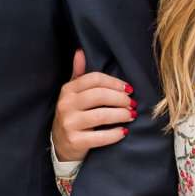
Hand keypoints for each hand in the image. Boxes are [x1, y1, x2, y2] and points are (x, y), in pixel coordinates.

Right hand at [53, 49, 135, 163]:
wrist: (61, 144)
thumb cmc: (73, 114)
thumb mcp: (73, 94)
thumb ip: (79, 74)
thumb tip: (80, 52)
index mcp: (67, 90)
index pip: (94, 79)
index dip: (114, 82)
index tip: (129, 89)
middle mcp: (66, 105)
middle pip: (99, 95)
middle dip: (120, 99)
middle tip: (132, 103)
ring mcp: (69, 123)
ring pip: (101, 115)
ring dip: (121, 115)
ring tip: (131, 115)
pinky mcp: (75, 141)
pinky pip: (100, 136)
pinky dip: (115, 134)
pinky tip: (123, 131)